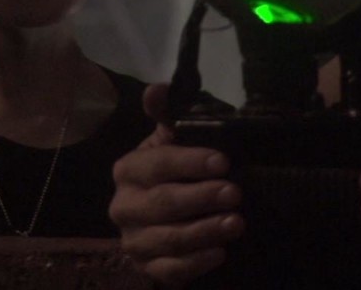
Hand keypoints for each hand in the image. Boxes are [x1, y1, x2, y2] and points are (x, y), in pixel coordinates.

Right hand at [109, 84, 243, 287]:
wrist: (165, 218)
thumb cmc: (173, 172)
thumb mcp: (171, 141)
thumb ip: (166, 115)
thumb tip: (158, 88)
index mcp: (128, 170)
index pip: (158, 164)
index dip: (190, 162)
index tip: (223, 162)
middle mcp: (123, 206)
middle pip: (162, 203)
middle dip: (201, 198)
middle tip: (234, 193)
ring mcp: (133, 241)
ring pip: (167, 239)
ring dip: (204, 231)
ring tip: (236, 223)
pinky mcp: (146, 269)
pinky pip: (168, 270)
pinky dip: (194, 263)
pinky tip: (220, 253)